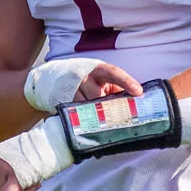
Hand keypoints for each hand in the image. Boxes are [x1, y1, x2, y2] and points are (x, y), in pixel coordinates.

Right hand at [23, 57, 142, 112]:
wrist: (51, 80)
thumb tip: (135, 102)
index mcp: (97, 69)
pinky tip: (88, 121)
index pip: (114, 73)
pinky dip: (85, 118)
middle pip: (100, 96)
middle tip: (116, 116)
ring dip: (96, 115)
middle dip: (107, 107)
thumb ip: (116, 88)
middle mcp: (83, 76)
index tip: (138, 92)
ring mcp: (71, 89)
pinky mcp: (63, 100)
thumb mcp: (99, 79)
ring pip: (89, 107)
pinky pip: (78, 113)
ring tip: (99, 118)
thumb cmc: (83, 79)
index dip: (127, 81)